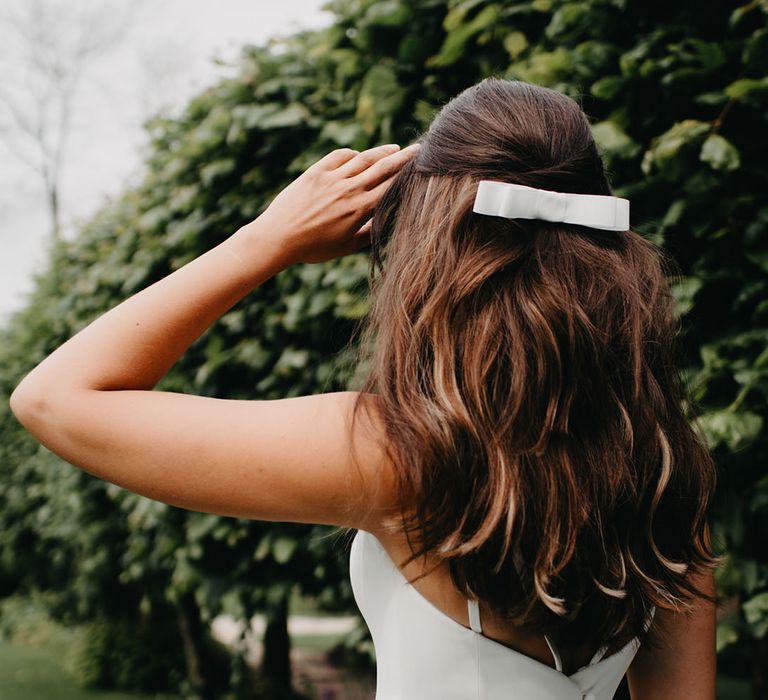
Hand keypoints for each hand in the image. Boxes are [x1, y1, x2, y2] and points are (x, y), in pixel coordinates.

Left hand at [254, 143, 420, 263]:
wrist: (278, 238)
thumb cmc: (312, 249)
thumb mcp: (344, 247)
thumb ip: (366, 235)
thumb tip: (382, 226)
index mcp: (360, 210)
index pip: (391, 186)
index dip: (407, 174)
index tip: (420, 167)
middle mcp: (349, 190)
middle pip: (383, 167)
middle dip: (403, 157)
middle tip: (418, 149)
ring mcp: (332, 179)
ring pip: (363, 158)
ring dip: (381, 152)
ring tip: (394, 148)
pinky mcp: (315, 172)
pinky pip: (339, 156)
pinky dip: (352, 154)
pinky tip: (358, 155)